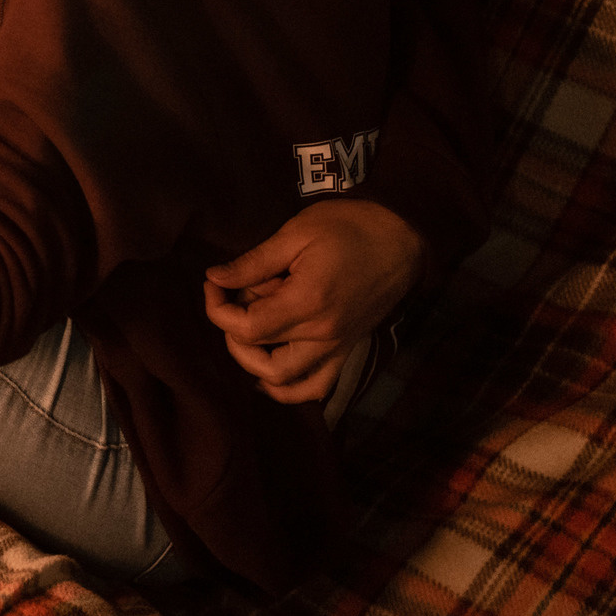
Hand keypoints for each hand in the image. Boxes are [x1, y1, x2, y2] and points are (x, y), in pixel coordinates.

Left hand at [204, 199, 422, 403]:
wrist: (402, 237)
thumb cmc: (349, 227)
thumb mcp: (295, 233)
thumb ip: (253, 263)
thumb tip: (214, 278)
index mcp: (308, 302)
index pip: (245, 329)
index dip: (217, 309)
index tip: (214, 283)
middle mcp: (323, 335)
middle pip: (258, 358)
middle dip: (232, 332)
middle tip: (235, 300)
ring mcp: (339, 348)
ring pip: (285, 384)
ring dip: (255, 365)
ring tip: (250, 332)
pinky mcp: (348, 351)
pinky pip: (316, 388)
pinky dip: (289, 388)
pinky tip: (270, 369)